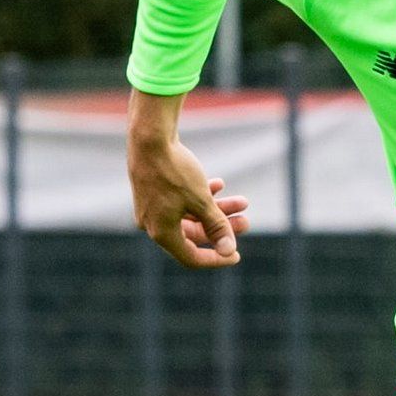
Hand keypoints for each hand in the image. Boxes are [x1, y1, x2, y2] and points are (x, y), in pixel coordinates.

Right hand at [127, 93, 249, 266]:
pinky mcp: (154, 191)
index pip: (191, 257)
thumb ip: (216, 226)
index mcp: (161, 232)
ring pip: (190, 216)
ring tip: (242, 202)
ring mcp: (152, 207)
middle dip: (222, 228)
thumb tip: (229, 252)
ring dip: (216, 210)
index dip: (216, 258)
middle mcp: (153, 224)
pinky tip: (219, 184)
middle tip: (246, 221)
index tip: (237, 255)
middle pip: (194, 234)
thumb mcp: (201, 200)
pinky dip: (200, 196)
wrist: (149, 137)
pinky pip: (181, 202)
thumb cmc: (175, 171)